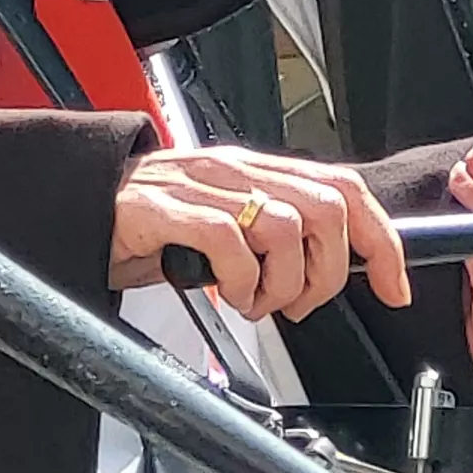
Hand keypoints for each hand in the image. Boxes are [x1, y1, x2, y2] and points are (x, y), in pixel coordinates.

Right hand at [111, 147, 410, 320]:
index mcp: (257, 171)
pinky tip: (224, 293)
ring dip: (279, 284)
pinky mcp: (165, 208)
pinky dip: (239, 280)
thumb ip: (277, 236)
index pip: (345, 190)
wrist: (79, 211)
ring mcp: (201, 185)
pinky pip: (228, 242)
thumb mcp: (229, 228)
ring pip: (285, 227)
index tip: (393, 287)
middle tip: (297, 302)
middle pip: (326, 210)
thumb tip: (335, 267)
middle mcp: (235, 170)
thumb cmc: (153, 227)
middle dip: (327, 274)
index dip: (382, 242)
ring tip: (252, 301)